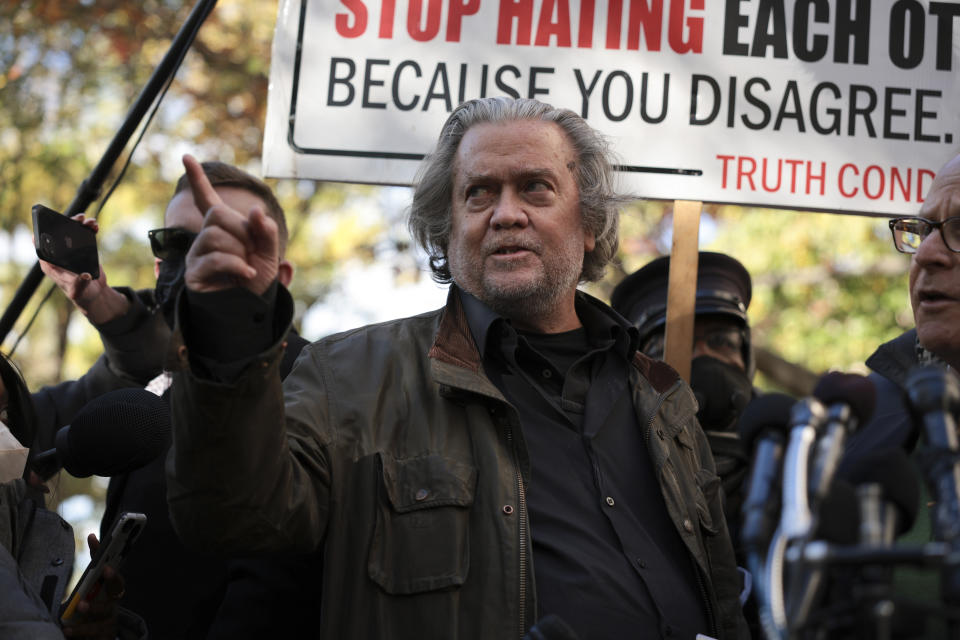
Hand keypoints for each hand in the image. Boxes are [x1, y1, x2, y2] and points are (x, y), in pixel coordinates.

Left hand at [37, 214, 128, 324]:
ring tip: (89, 222)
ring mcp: (69, 251)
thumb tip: (85, 275)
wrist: (93, 292)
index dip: (44, 236)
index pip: (43, 247)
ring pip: (70, 233)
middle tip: (76, 219)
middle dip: (65, 225)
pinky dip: (87, 229)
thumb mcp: (78, 291)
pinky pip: (82, 236)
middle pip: (57, 236)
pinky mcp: (81, 249)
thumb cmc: (81, 294)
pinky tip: (94, 226)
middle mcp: (58, 255)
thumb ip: (80, 283)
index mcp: (51, 264)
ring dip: (78, 224)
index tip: (50, 225)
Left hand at [62, 534, 122, 639]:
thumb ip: (95, 561)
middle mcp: (114, 605)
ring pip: (102, 618)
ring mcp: (109, 622)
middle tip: (89, 593)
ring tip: (79, 608)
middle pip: (114, 597)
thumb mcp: (94, 583)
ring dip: (92, 611)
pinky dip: (80, 633)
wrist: (100, 632)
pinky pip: (94, 635)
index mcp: (113, 591)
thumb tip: (92, 535)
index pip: (116, 580)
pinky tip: (67, 631)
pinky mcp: (103, 636)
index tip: (105, 567)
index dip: (112, 574)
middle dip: (104, 593)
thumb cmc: (97, 601)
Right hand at [182, 154, 278, 295]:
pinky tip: (246, 275)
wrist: (251, 311)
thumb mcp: (269, 255)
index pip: (208, 201)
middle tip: (250, 253)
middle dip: (242, 233)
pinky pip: (216, 258)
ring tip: (245, 268)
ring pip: (215, 236)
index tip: (187, 158)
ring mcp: (197, 256)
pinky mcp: (194, 274)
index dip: (198, 180)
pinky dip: (237, 266)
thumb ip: (265, 232)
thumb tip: (254, 211)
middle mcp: (205, 239)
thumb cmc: (256, 283)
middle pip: (217, 216)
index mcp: (223, 230)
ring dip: (239, 252)